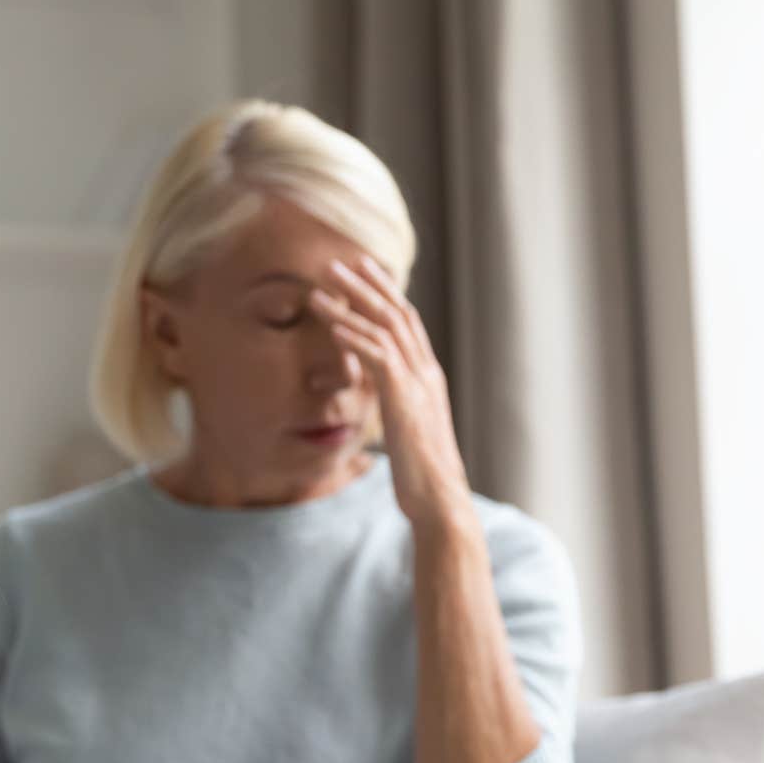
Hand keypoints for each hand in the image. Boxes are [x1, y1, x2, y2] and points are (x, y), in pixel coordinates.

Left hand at [307, 255, 472, 530]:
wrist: (440, 502)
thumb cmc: (421, 475)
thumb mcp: (406, 432)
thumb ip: (397, 408)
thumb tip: (383, 401)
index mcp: (428, 378)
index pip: (407, 323)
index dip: (385, 294)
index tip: (363, 272)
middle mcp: (427, 373)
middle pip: (397, 314)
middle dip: (368, 285)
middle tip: (339, 261)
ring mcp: (418, 384)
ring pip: (385, 327)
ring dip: (352, 302)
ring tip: (322, 283)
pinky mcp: (403, 400)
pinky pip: (376, 356)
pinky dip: (353, 335)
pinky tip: (330, 322)